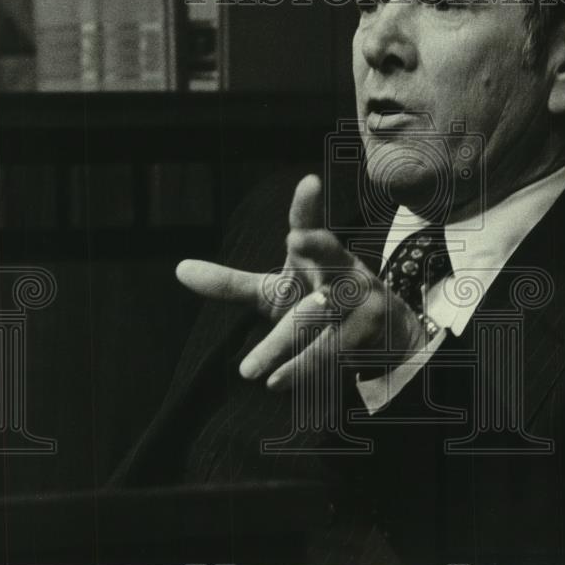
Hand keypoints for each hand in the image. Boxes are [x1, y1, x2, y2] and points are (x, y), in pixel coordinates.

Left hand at [175, 174, 426, 391]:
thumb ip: (231, 283)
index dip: (308, 205)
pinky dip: (300, 368)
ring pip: (316, 318)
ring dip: (281, 344)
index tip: (309, 182)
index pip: (311, 224)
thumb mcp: (274, 292)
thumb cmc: (317, 303)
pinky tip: (275, 383)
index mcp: (319, 254)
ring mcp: (360, 301)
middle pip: (329, 254)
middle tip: (296, 237)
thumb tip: (180, 269)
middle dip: (317, 245)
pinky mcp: (365, 335)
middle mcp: (344, 269)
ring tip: (247, 370)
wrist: (384, 333)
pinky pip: (330, 352)